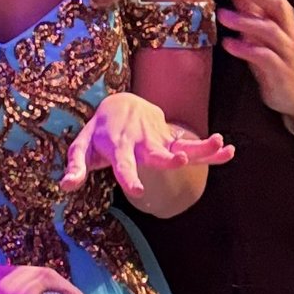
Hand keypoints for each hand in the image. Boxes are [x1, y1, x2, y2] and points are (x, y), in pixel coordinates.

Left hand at [61, 92, 232, 204]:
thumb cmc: (99, 132)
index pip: (122, 164)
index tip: (137, 189)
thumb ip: (76, 166)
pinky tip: (228, 151)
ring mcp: (158, 139)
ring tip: (220, 143)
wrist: (120, 103)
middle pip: (155, 153)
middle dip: (166, 157)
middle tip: (179, 160)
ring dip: (200, 146)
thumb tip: (66, 186)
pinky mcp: (170, 138)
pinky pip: (192, 144)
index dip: (128, 176)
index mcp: (118, 147)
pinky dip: (209, 149)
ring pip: (181, 145)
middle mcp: (141, 142)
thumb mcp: (83, 146)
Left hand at [219, 0, 293, 115]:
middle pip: (277, 3)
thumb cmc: (275, 57)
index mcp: (282, 16)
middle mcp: (287, 29)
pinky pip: (265, 58)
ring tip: (222, 15)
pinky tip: (229, 44)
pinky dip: (246, 50)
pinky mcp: (280, 71)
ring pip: (270, 30)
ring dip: (246, 20)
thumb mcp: (260, 31)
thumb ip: (249, 7)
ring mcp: (286, 50)